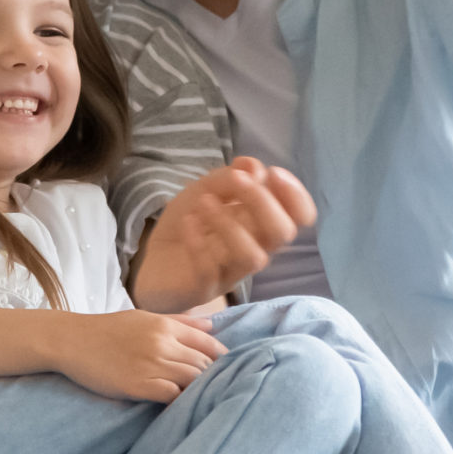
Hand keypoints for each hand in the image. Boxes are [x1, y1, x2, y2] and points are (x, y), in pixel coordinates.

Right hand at [50, 310, 225, 403]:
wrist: (71, 340)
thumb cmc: (108, 329)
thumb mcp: (144, 318)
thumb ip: (180, 322)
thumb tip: (212, 325)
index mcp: (164, 326)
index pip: (207, 343)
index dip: (221, 357)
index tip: (225, 368)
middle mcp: (161, 343)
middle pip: (203, 363)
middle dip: (213, 376)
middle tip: (216, 386)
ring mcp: (149, 365)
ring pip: (191, 379)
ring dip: (198, 389)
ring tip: (199, 396)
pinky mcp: (137, 385)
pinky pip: (171, 395)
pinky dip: (180, 400)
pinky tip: (179, 403)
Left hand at [133, 158, 314, 313]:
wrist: (151, 259)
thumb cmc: (190, 223)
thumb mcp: (205, 189)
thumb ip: (229, 177)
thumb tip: (254, 166)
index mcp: (261, 225)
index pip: (300, 217)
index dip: (296, 196)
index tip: (273, 173)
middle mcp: (254, 249)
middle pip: (282, 233)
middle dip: (264, 202)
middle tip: (236, 180)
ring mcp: (230, 272)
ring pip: (253, 257)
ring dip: (231, 223)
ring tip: (203, 201)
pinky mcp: (203, 287)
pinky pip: (210, 270)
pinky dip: (199, 243)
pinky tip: (187, 222)